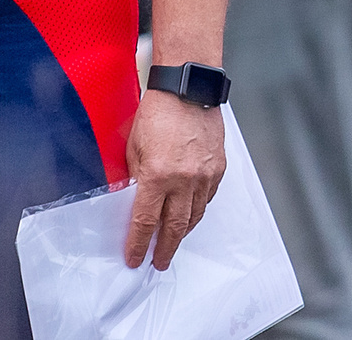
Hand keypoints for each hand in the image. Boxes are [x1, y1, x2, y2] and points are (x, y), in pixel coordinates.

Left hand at [124, 90, 224, 270]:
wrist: (187, 89)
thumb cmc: (158, 112)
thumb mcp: (134, 147)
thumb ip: (136, 177)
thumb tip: (136, 200)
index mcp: (157, 175)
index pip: (146, 221)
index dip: (139, 244)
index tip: (134, 258)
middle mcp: (183, 180)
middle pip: (174, 227)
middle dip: (164, 248)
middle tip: (158, 262)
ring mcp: (204, 175)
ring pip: (194, 216)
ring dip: (183, 233)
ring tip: (174, 243)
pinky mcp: (217, 167)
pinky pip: (207, 198)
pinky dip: (198, 210)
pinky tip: (191, 215)